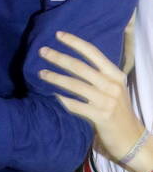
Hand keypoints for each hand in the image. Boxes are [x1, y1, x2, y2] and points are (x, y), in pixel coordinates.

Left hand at [38, 30, 143, 161]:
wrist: (131, 137)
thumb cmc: (118, 110)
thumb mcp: (113, 88)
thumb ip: (98, 75)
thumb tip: (72, 61)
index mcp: (115, 74)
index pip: (93, 52)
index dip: (75, 42)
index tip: (58, 35)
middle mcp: (112, 85)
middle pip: (80, 67)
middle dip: (59, 57)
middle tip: (42, 51)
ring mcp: (107, 101)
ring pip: (75, 85)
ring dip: (55, 77)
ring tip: (41, 73)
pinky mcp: (100, 116)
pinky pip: (76, 105)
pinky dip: (63, 99)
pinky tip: (52, 95)